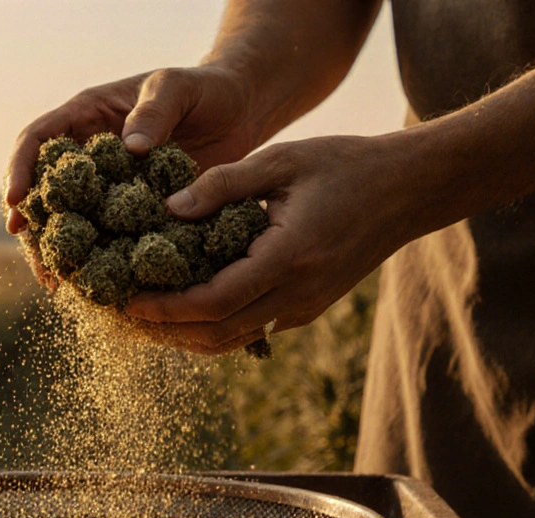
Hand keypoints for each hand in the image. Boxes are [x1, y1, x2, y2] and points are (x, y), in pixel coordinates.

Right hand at [3, 66, 263, 280]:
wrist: (239, 112)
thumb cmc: (205, 89)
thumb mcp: (178, 88)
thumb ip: (155, 111)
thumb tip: (130, 148)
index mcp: (87, 116)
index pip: (38, 140)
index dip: (20, 168)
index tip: (16, 201)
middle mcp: (90, 154)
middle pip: (44, 189)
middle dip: (34, 225)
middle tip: (37, 259)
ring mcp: (109, 185)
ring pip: (71, 219)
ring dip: (61, 250)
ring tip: (58, 284)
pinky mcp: (133, 211)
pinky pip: (108, 236)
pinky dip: (100, 259)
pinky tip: (98, 285)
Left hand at [124, 135, 421, 353]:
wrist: (408, 190)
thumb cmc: (345, 165)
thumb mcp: (280, 161)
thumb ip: (222, 184)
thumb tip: (168, 210)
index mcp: (288, 257)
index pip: (216, 302)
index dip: (168, 309)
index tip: (130, 303)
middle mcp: (298, 294)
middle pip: (220, 334)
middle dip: (169, 331)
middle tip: (127, 317)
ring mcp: (306, 306)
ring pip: (236, 340)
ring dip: (190, 336)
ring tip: (149, 319)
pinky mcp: (309, 307)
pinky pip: (254, 328)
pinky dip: (217, 326)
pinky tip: (189, 308)